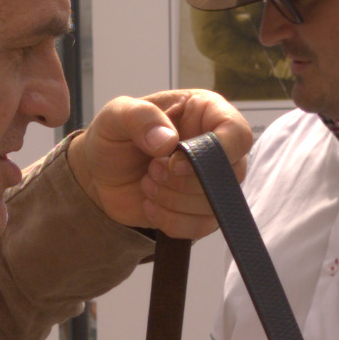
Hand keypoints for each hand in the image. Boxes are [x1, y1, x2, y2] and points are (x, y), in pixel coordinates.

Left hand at [68, 90, 254, 237]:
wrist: (101, 173)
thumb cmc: (114, 137)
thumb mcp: (115, 115)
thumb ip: (139, 118)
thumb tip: (168, 140)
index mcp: (205, 112)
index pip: (238, 133)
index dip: (214, 153)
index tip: (175, 162)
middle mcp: (216, 146)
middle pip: (229, 175)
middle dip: (183, 181)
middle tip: (151, 170)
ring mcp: (211, 181)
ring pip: (214, 204)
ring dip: (173, 200)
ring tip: (147, 183)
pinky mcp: (199, 211)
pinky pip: (202, 227)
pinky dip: (171, 221)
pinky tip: (150, 205)